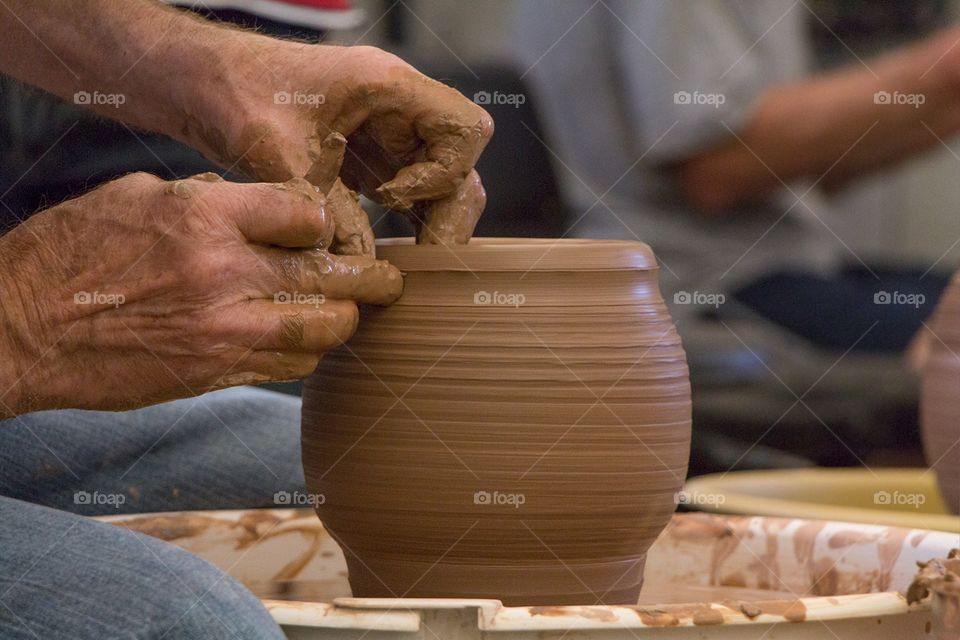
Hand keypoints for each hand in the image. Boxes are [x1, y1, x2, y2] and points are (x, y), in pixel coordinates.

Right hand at [0, 172, 401, 414]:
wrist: (21, 327)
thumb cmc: (73, 253)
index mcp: (204, 217)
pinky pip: (287, 366)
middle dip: (370, 277)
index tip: (329, 229)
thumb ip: (210, 200)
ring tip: (355, 313)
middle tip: (390, 280)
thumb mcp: (139, 196)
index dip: (327, 221)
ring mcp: (221, 329)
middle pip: (330, 274)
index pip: (307, 214)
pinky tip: (309, 342)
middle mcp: (222, 273)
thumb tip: (263, 208)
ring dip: (345, 321)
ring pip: (321, 329)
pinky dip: (308, 354)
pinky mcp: (213, 372)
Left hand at [183, 43, 492, 246]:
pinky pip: (412, 186)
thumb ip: (326, 209)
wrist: (202, 81)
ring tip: (408, 262)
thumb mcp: (280, 157)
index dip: (442, 173)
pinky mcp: (373, 151)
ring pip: (442, 178)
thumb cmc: (234, 95)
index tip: (389, 197)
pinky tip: (387, 248)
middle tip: (424, 259)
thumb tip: (362, 266)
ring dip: (431, 219)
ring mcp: (389, 129)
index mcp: (387, 86)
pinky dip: (408, 219)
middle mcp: (399, 106)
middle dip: (448, 211)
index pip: (464, 128)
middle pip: (462, 160)